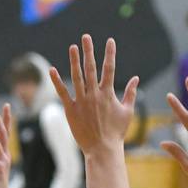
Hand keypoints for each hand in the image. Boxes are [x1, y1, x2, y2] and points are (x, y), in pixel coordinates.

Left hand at [49, 35, 138, 155]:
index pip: (110, 69)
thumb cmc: (116, 132)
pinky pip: (63, 93)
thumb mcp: (127, 112)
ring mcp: (82, 102)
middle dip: (89, 51)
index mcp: (108, 94)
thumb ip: (131, 93)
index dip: (110, 53)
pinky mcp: (71, 110)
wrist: (102, 150)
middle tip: (85, 37)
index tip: (109, 40)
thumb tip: (136, 78)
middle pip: (91, 68)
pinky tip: (51, 70)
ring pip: (77, 77)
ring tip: (72, 47)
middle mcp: (94, 95)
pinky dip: (56, 81)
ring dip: (74, 61)